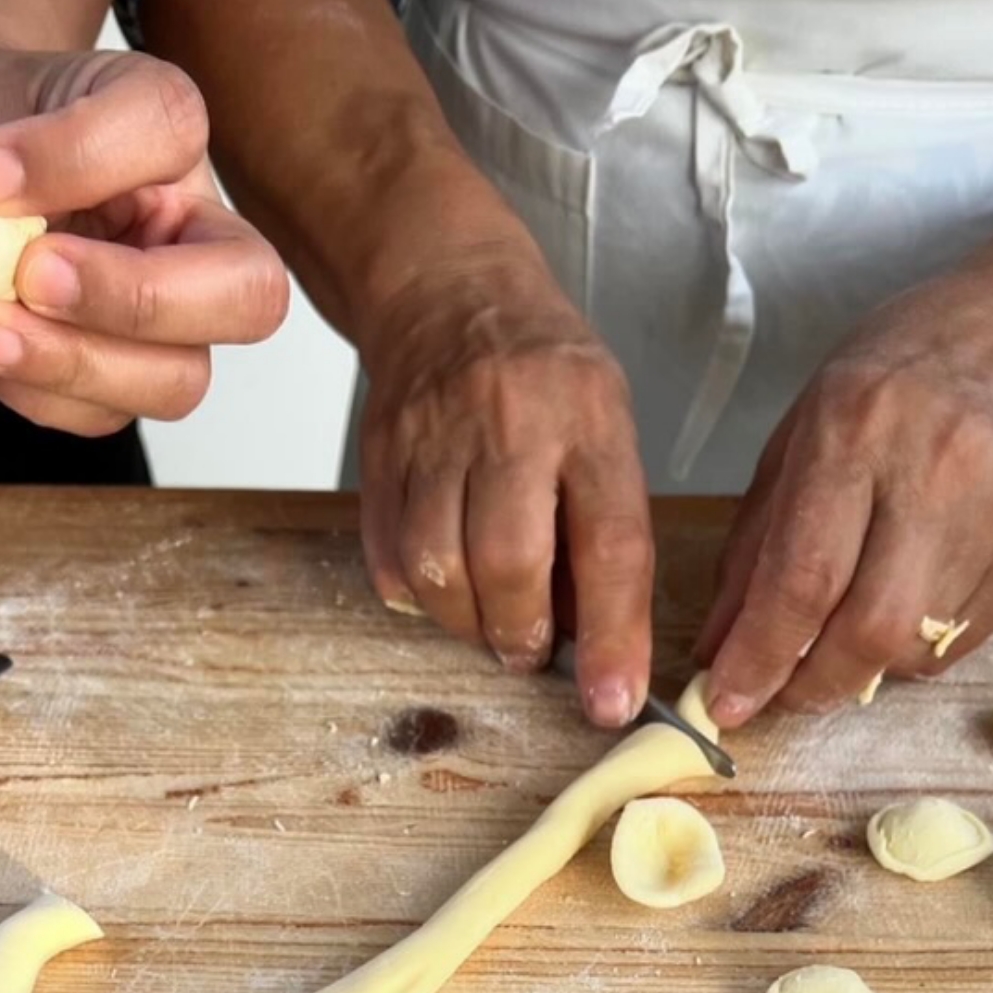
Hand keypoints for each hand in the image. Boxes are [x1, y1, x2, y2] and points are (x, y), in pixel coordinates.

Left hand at [0, 44, 287, 436]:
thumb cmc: (25, 110)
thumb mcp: (66, 84)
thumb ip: (77, 132)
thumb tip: (6, 186)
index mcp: (206, 204)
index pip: (237, 236)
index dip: (142, 231)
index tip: (4, 189)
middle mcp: (198, 276)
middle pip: (243, 315)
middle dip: (136, 305)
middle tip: (25, 280)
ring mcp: (153, 342)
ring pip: (168, 385)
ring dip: (70, 363)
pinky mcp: (93, 389)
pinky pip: (83, 414)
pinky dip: (23, 385)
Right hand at [355, 244, 653, 721]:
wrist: (444, 291)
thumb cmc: (541, 367)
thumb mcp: (604, 419)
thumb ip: (599, 518)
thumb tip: (590, 631)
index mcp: (587, 417)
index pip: (608, 543)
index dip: (613, 635)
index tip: (613, 702)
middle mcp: (509, 426)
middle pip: (509, 563)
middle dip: (522, 633)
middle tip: (532, 653)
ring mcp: (433, 441)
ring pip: (438, 571)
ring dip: (466, 621)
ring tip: (488, 621)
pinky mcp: (379, 460)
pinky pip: (389, 559)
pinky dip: (417, 593)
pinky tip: (441, 583)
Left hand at [689, 271, 992, 724]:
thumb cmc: (893, 380)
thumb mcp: (798, 437)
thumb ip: (754, 547)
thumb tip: (719, 647)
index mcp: (856, 429)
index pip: (803, 576)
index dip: (760, 657)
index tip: (724, 704)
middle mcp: (936, 469)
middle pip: (870, 626)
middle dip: (810, 686)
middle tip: (774, 696)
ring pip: (916, 643)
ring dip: (857, 672)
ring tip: (825, 652)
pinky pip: (959, 636)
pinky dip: (908, 652)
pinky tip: (887, 619)